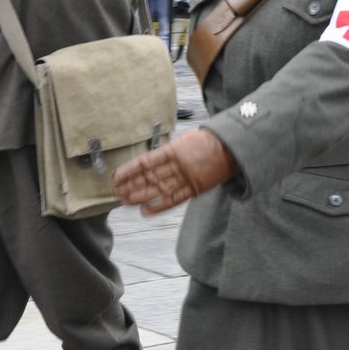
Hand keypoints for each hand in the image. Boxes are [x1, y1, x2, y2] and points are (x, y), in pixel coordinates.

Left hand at [113, 129, 237, 214]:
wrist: (232, 147)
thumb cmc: (207, 141)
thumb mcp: (184, 139)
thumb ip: (168, 151)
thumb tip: (152, 161)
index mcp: (173, 151)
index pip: (145, 162)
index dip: (129, 171)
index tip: (116, 177)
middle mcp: (178, 166)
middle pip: (149, 178)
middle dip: (130, 185)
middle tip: (116, 192)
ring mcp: (187, 179)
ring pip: (158, 190)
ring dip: (140, 196)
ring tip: (125, 201)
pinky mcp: (196, 189)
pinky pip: (175, 200)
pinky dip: (159, 206)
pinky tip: (145, 210)